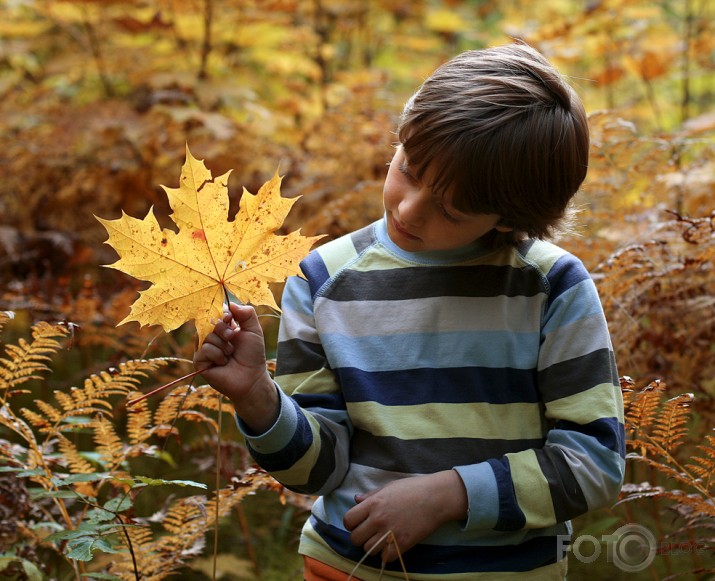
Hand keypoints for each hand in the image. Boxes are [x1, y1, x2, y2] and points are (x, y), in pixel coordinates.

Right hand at [193, 302, 277, 432]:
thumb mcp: (254, 330)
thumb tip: (231, 304)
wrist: (252, 377)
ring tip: (230, 354)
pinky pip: (204, 350)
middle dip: (224, 329)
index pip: (216, 312)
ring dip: (224, 345)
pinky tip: (223, 363)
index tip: (231, 318)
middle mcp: (212, 336)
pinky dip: (218, 355)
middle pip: (209, 323)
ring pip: (207, 336)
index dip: (223, 314)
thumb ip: (247, 314)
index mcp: (224, 327)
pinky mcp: (200, 361)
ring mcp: (205, 348)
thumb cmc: (253, 355)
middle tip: (233, 339)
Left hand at [343, 470, 467, 562]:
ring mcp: (390, 532)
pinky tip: (392, 546)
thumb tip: (356, 499)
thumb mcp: (389, 487)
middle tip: (370, 534)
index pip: (348, 520)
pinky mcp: (402, 544)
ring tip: (382, 539)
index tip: (359, 524)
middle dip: (360, 537)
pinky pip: (385, 557)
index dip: (351, 524)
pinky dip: (387, 554)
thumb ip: (371, 495)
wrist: (436, 497)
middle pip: (355, 538)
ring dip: (373, 546)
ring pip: (368, 549)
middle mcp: (378, 519)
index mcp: (373, 503)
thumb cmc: (413, 488)